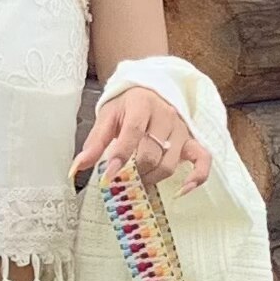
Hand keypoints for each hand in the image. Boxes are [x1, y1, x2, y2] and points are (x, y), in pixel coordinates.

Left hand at [71, 86, 208, 193]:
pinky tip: (182, 190)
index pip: (133, 132)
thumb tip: (76, 169)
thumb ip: (94, 142)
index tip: (107, 176)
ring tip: (138, 183)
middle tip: (121, 182)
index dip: (120, 156)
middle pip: (152, 153)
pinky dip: (196, 177)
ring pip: (170, 163)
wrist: (151, 89)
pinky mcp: (192, 140)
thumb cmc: (127, 106)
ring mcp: (182, 129)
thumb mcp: (107, 117)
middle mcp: (165, 116)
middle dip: (134, 173)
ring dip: (152, 178)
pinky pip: (203, 160)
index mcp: (142, 105)